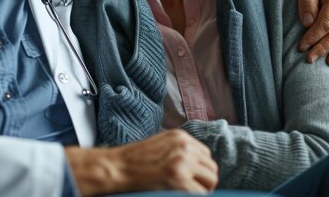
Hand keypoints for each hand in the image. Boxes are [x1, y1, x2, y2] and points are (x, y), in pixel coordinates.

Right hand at [65, 129, 217, 195]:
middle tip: (192, 190)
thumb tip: (195, 166)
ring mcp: (183, 162)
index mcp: (180, 137)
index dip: (200, 170)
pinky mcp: (179, 179)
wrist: (117, 167)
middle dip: (204, 181)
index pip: (206, 155)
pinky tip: (180, 195)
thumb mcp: (160, 145)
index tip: (192, 179)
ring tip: (187, 193)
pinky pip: (201, 193)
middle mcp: (185, 146)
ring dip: (202, 190)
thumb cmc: (134, 160)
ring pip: (211, 180)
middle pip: (212, 167)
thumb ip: (178, 151)